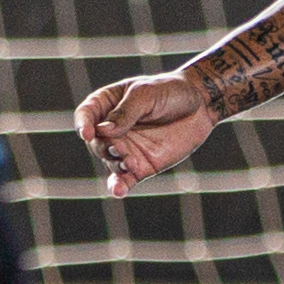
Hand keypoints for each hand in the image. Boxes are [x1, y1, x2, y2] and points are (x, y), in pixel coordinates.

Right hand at [75, 71, 216, 197]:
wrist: (200, 106)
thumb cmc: (170, 91)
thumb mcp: (146, 94)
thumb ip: (125, 112)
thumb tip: (104, 131)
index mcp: (107, 104)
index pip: (86, 114)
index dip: (83, 124)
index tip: (87, 133)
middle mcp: (112, 129)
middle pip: (96, 142)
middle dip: (104, 146)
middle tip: (118, 146)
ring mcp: (125, 149)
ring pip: (110, 162)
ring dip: (116, 164)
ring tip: (129, 163)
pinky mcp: (140, 166)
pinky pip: (124, 179)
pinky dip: (119, 186)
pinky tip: (119, 191)